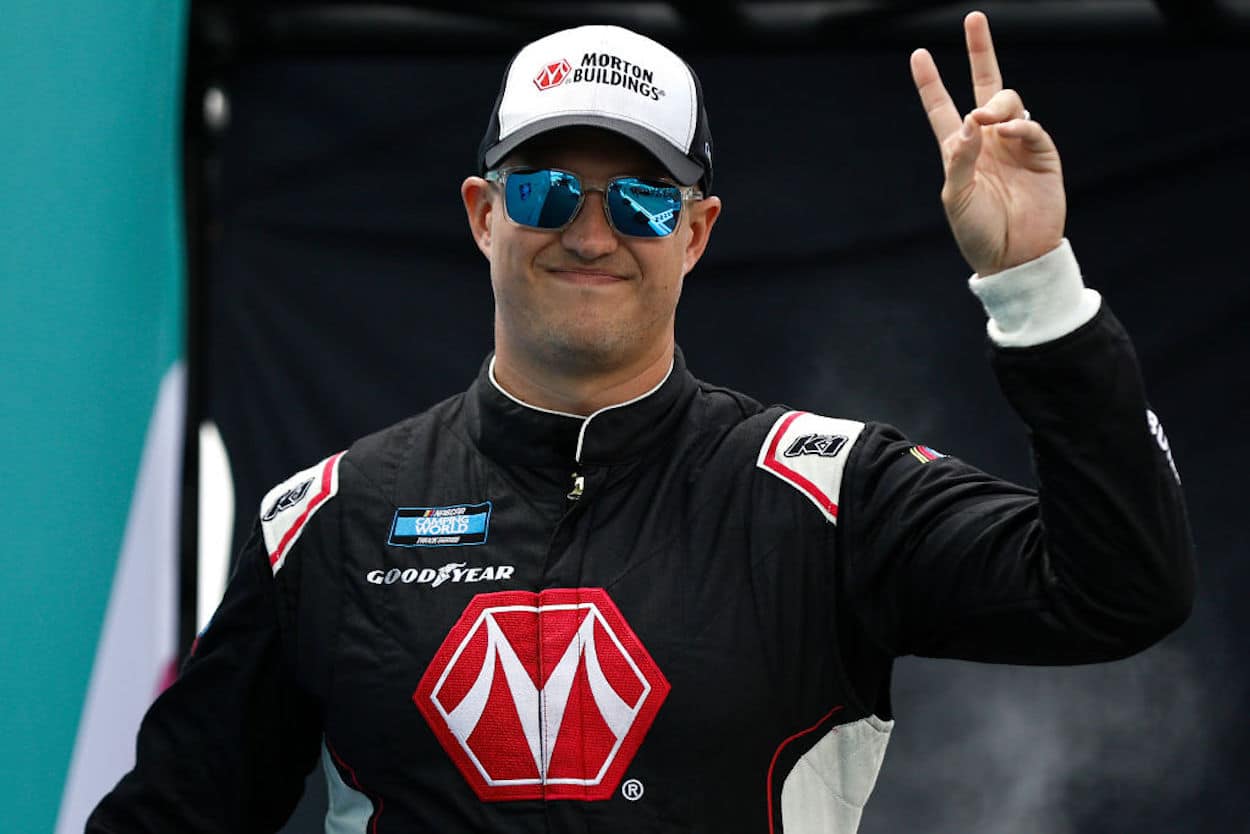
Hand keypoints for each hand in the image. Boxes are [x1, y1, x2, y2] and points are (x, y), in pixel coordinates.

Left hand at [910, 11, 1064, 275]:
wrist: (1014, 258)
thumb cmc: (978, 233)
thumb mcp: (957, 198)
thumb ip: (959, 159)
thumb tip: (968, 122)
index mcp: (959, 151)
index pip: (942, 109)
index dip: (930, 83)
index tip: (918, 54)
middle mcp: (987, 141)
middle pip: (983, 86)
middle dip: (979, 51)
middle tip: (973, 19)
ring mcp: (1015, 145)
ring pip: (1008, 100)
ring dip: (995, 102)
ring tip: (986, 120)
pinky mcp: (1041, 155)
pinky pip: (1030, 126)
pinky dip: (1019, 124)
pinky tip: (1006, 131)